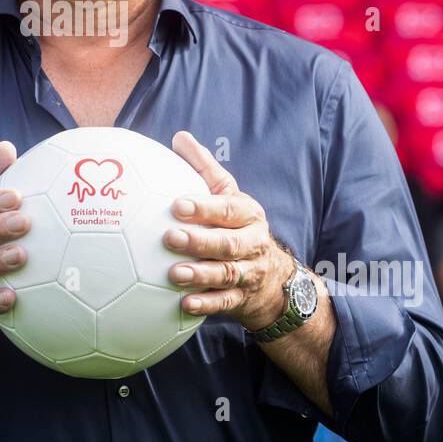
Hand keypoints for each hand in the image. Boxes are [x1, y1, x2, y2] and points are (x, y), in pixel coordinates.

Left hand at [164, 131, 296, 330]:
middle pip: (228, 243)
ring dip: (201, 275)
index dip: (204, 207)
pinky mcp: (242, 299)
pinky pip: (225, 304)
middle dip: (200, 241)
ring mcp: (249, 273)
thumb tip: (179, 137)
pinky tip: (184, 304)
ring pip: (227, 274)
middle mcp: (252, 243)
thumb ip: (204, 168)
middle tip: (170, 238)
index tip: (176, 205)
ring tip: (174, 274)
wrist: (272, 278)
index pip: (227, 208)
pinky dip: (206, 304)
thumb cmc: (237, 226)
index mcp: (248, 214)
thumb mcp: (228, 195)